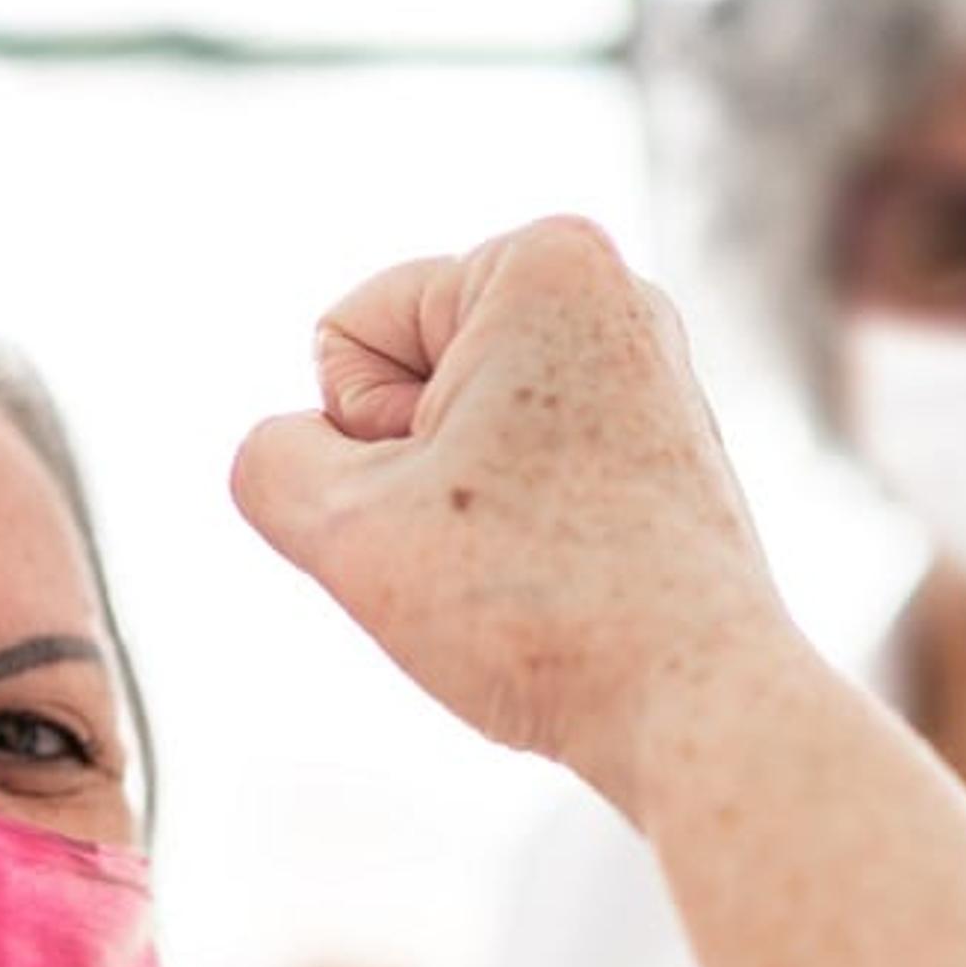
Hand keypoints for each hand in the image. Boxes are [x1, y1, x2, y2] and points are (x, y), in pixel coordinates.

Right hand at [229, 215, 801, 818]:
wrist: (695, 707)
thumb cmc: (532, 607)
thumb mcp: (343, 527)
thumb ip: (270, 460)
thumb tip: (301, 451)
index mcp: (545, 258)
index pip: (344, 338)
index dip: (358, 443)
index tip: (450, 498)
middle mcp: (615, 293)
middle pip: (405, 383)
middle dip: (412, 474)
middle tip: (495, 543)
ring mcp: (650, 376)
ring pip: (458, 444)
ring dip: (458, 516)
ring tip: (536, 568)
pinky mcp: (665, 455)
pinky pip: (522, 483)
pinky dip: (518, 540)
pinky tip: (569, 586)